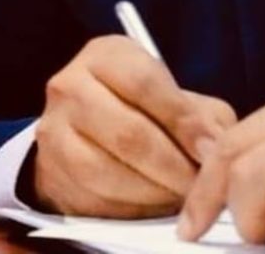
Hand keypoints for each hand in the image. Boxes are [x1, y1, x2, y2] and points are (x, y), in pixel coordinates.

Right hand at [33, 35, 235, 216]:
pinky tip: (156, 205)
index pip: (146, 84)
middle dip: (172, 164)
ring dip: (153, 191)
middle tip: (200, 182)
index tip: (209, 148)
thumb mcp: (171, 89)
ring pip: (107, 172)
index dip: (183, 120)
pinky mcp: (49, 174)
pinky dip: (130, 208)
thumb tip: (215, 147)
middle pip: (127, 133)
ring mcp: (53, 132)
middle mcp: (70, 88)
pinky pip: (93, 199)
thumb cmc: (142, 100)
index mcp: (105, 55)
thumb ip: (200, 113)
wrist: (87, 119)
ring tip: (182, 196)